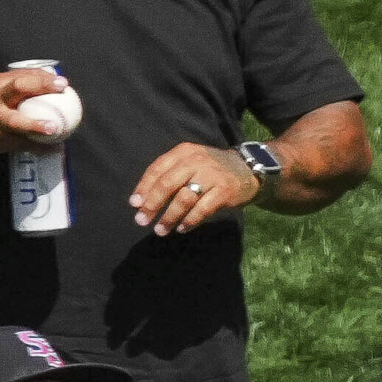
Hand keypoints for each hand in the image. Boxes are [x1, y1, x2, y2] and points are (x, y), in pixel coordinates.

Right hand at [0, 66, 74, 161]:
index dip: (43, 75)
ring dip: (37, 125)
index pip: (21, 74)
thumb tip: (43, 88)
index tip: (62, 81)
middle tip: (62, 88)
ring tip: (55, 128)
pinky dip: (39, 147)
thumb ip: (11, 90)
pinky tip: (54, 148)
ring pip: (19, 122)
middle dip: (41, 85)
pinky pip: (22, 144)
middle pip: (20, 88)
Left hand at [129, 142, 259, 235]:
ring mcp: (211, 176)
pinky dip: (190, 221)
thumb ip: (170, 174)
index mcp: (183, 152)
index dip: (144, 188)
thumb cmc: (212, 169)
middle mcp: (196, 161)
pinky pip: (202, 209)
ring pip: (183, 199)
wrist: (247, 170)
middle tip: (142, 220)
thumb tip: (143, 199)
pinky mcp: (224, 191)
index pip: (157, 169)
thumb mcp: (191, 162)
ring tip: (161, 229)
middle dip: (152, 204)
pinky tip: (182, 228)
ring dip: (170, 216)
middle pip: (167, 184)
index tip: (134, 204)